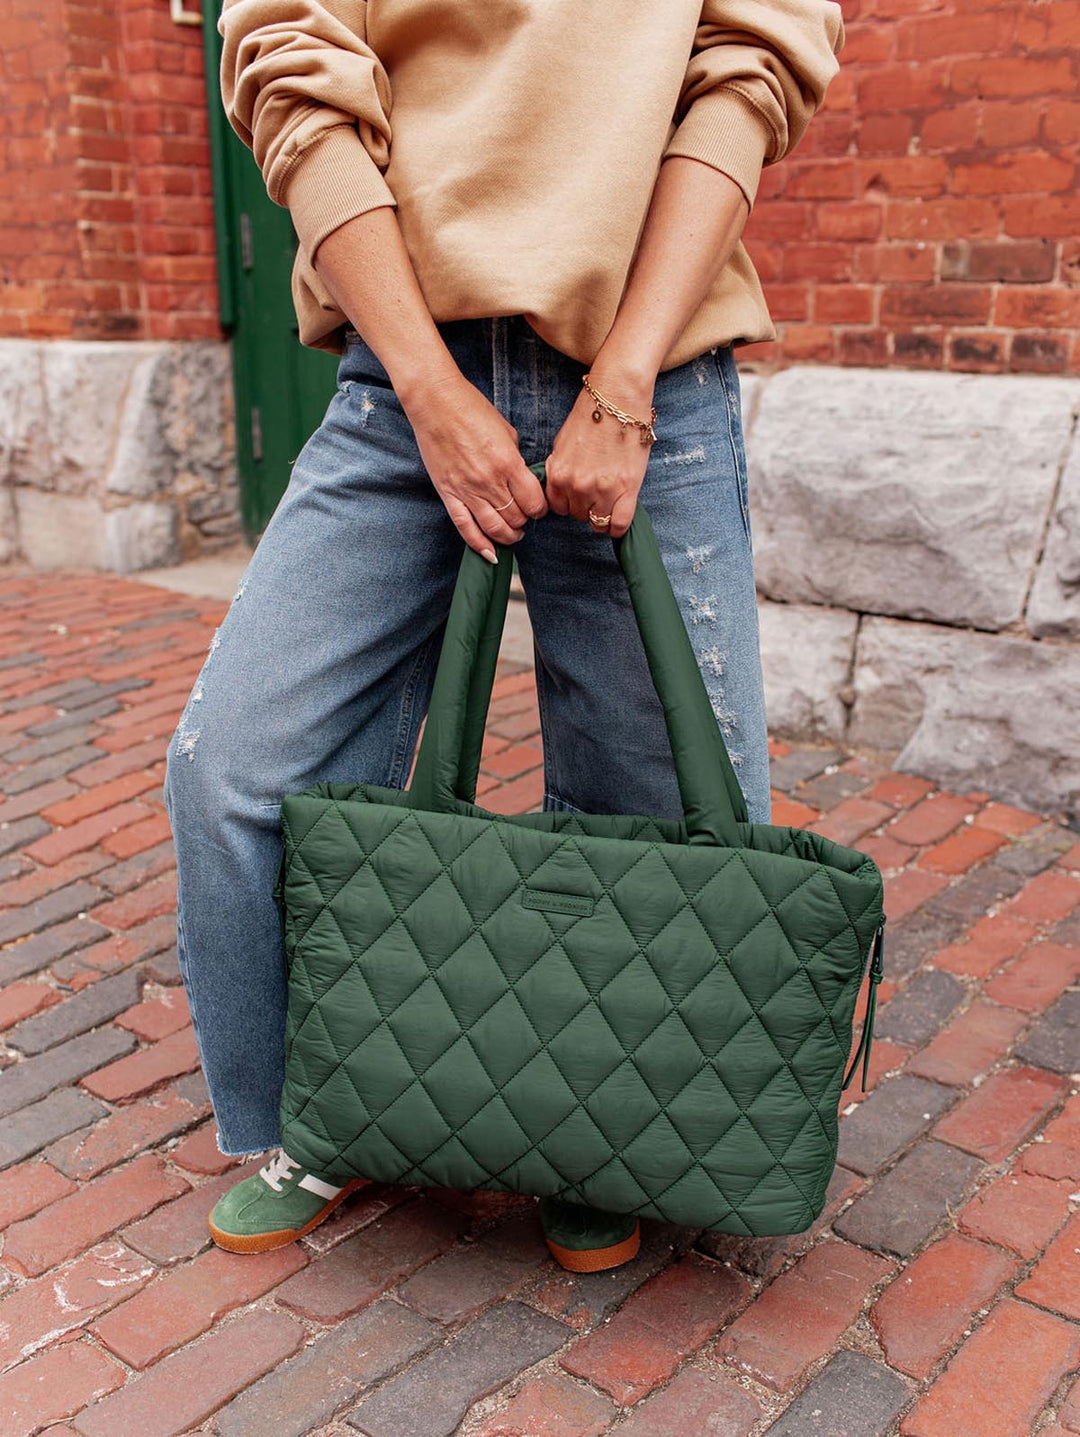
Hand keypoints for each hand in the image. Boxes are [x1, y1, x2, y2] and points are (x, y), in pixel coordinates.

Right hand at [400, 365, 548, 561]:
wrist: (435, 403)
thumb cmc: (471, 409)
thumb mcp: (506, 431)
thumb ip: (517, 459)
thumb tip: (523, 479)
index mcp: (508, 463)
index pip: (534, 502)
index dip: (540, 509)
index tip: (539, 507)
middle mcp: (489, 481)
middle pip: (516, 518)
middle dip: (525, 521)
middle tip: (525, 517)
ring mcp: (467, 491)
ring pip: (495, 529)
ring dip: (509, 536)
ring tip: (513, 533)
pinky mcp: (448, 494)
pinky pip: (466, 529)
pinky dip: (480, 546)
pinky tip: (491, 554)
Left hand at [544, 359, 656, 538]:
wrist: (617, 397)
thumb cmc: (591, 415)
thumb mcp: (562, 443)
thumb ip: (559, 469)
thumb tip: (561, 486)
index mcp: (559, 475)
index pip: (559, 508)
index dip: (569, 502)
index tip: (579, 495)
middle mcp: (577, 486)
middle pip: (579, 515)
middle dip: (586, 506)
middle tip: (598, 489)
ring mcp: (602, 490)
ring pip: (598, 522)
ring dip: (603, 512)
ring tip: (610, 496)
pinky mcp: (627, 490)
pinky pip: (619, 524)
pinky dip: (618, 525)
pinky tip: (619, 514)